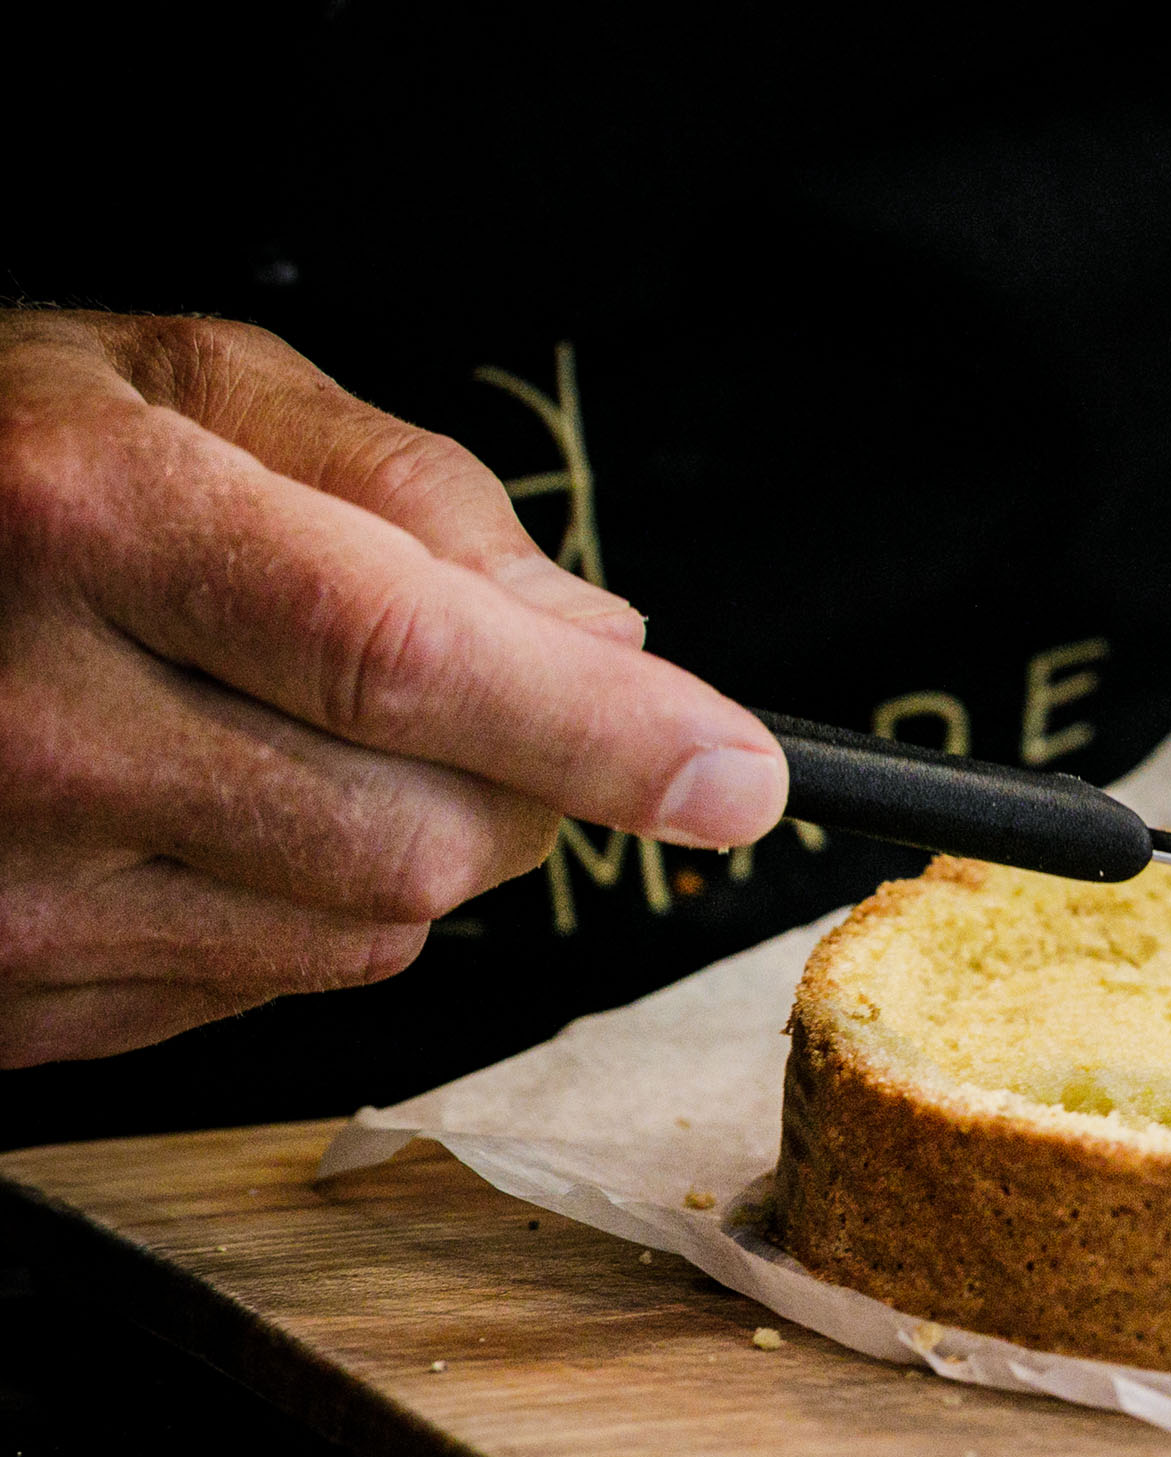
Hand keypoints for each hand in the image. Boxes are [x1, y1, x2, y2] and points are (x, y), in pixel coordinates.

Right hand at [0, 312, 787, 1065]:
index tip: (737, 778)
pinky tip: (211, 809)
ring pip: (369, 930)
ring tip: (299, 731)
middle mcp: (30, 723)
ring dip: (413, 844)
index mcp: (84, 520)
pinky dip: (299, 906)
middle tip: (488, 703)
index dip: (605, 733)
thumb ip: (408, 489)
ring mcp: (7, 890)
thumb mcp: (173, 379)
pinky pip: (266, 989)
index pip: (410, 661)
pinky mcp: (13, 1001)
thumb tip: (600, 636)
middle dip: (526, 783)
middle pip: (424, 834)